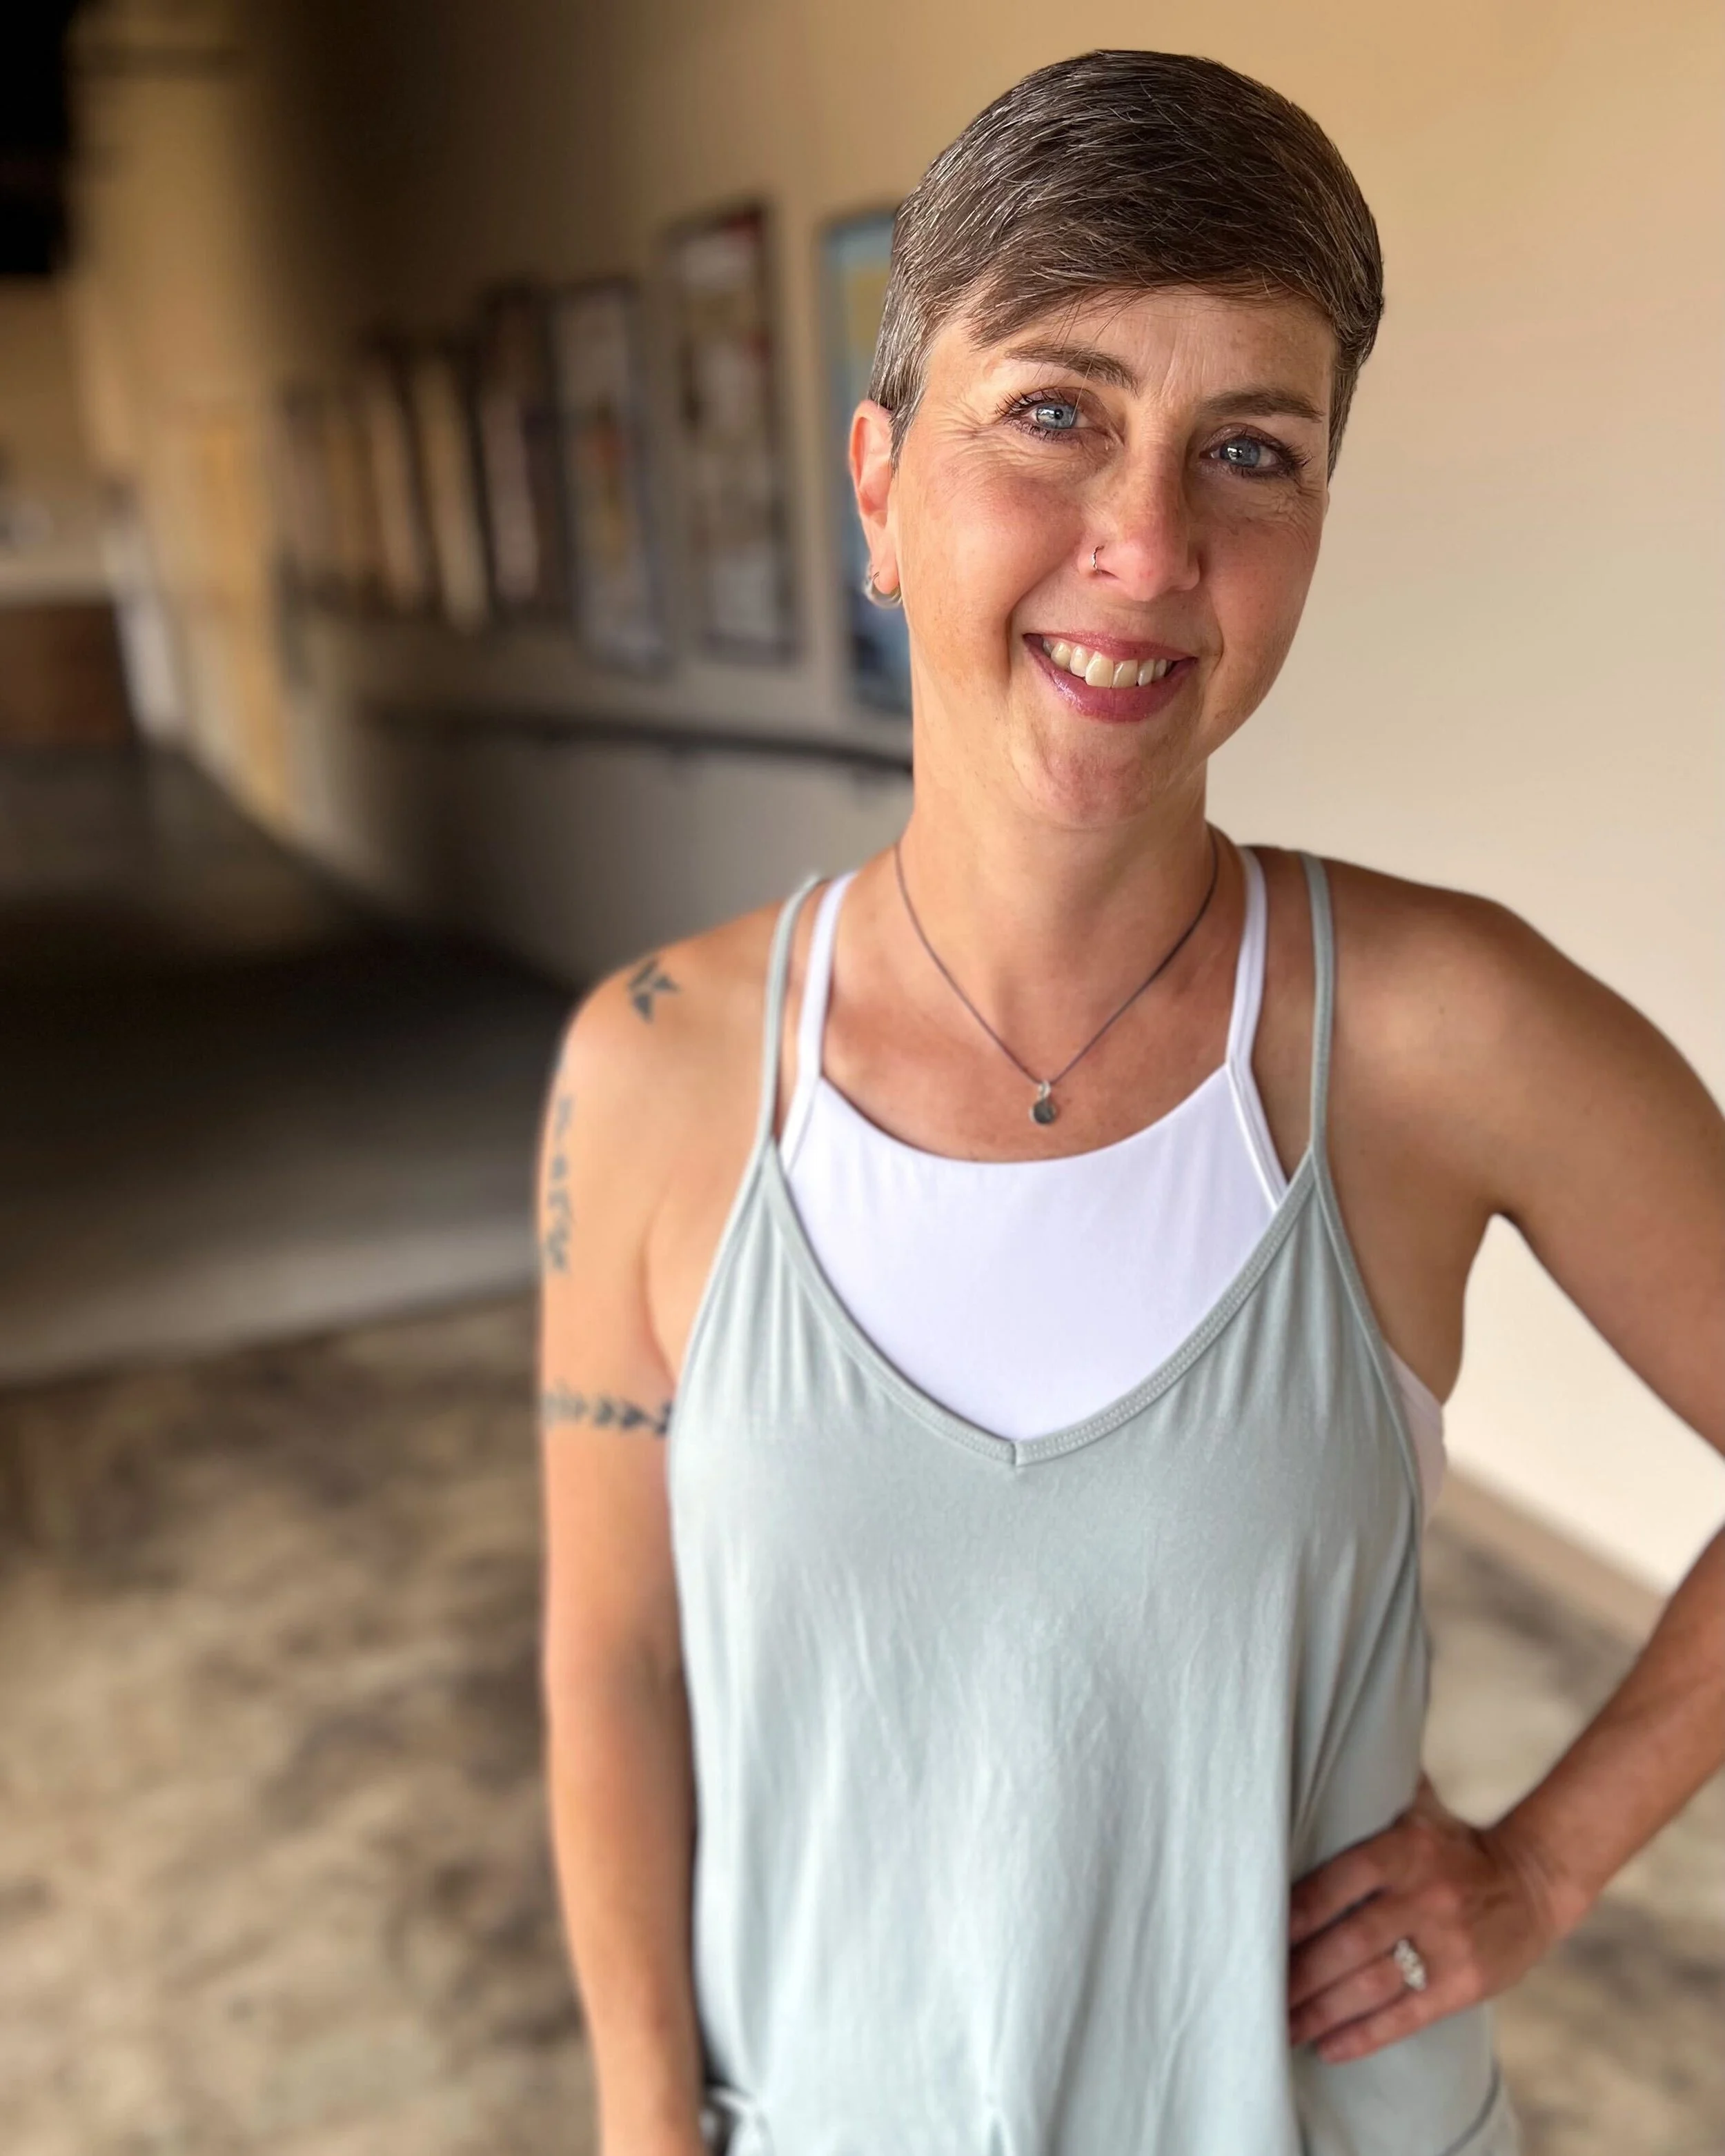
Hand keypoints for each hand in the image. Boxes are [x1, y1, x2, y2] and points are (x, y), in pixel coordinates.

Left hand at [1286, 1771, 1576, 2064]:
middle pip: (1347, 1942)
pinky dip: (1364, 2035)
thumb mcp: (1417, 1808)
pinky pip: (1407, 2016)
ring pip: (1370, 1986)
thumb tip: (1313, 1751)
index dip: (1292, 1916)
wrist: (1534, 1878)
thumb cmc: (1454, 1843)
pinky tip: (1328, 2047)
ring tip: (1281, 2027)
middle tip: (1257, 1991)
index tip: (1253, 1935)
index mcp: (1404, 1849)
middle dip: (1298, 1974)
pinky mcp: (1466, 1985)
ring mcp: (1447, 1945)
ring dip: (1320, 2011)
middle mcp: (1424, 1897)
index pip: (1335, 1883)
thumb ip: (1368, 1791)